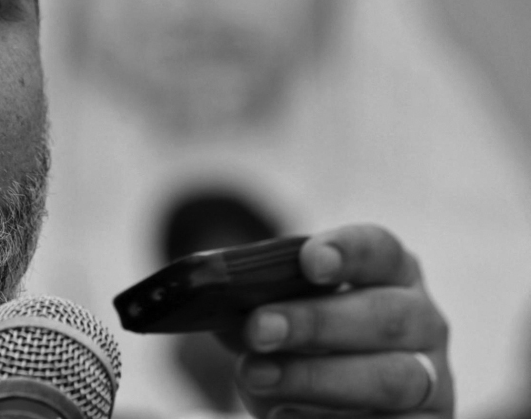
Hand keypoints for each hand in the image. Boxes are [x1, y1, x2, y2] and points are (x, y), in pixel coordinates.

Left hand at [233, 224, 452, 417]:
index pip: (379, 250)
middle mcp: (422, 321)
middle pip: (383, 316)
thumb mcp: (283, 316)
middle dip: (315, 322)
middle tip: (258, 329)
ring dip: (315, 378)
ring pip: (388, 378)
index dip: (348, 251)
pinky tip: (282, 416)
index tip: (309, 261)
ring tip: (257, 376)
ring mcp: (431, 381)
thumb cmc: (302, 346)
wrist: (328, 407)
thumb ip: (260, 306)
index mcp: (390, 273)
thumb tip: (220, 309)